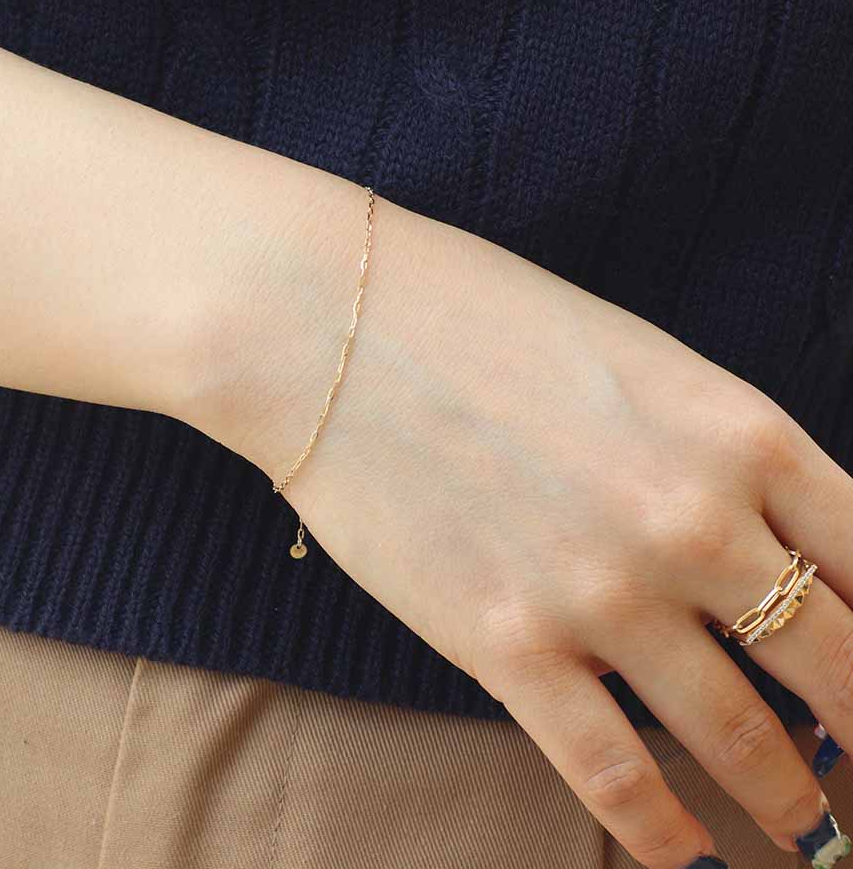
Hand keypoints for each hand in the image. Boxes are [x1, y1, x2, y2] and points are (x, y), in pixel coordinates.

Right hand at [206, 185, 852, 868]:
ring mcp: (603, 592)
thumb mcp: (632, 361)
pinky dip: (667, 836)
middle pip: (842, 670)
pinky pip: (616, 776)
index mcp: (738, 432)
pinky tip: (690, 857)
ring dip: (791, 800)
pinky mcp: (507, 645)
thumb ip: (713, 451)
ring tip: (810, 834)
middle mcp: (693, 523)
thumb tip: (769, 546)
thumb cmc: (478, 318)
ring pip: (742, 741)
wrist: (330, 324)